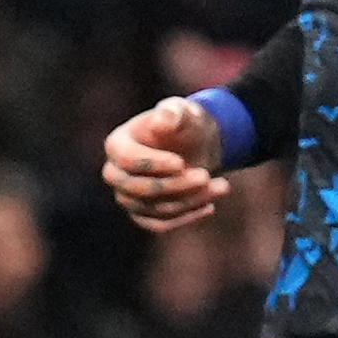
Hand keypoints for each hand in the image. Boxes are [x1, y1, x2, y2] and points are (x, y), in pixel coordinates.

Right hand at [101, 96, 227, 232]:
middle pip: (136, 188)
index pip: (125, 158)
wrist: (194, 146)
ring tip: (221, 186)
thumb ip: (172, 112)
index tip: (180, 163)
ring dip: (189, 201)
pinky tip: (209, 206)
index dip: (152, 164)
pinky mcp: (143, 215)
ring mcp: (127, 197)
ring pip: (153, 209)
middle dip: (174, 186)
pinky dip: (186, 218)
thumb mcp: (182, 111)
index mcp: (117, 144)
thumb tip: (162, 120)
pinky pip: (160, 225)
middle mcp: (116, 174)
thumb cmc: (183, 124)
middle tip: (206, 176)